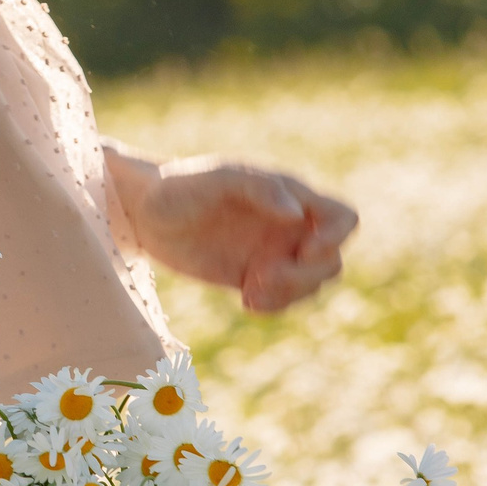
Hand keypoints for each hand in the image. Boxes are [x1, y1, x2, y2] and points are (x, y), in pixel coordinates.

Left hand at [109, 147, 355, 312]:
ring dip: (290, 295)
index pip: (344, 218)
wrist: (143, 213)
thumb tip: (297, 214)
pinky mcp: (253, 278)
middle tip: (261, 276)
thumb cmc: (179, 185)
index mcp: (289, 196)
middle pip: (332, 260)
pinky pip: (283, 300)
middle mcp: (288, 226)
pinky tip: (246, 302)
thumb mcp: (216, 179)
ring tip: (250, 291)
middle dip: (305, 276)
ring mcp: (273, 253)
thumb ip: (259, 188)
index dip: (335, 238)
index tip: (302, 250)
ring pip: (312, 285)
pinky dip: (274, 307)